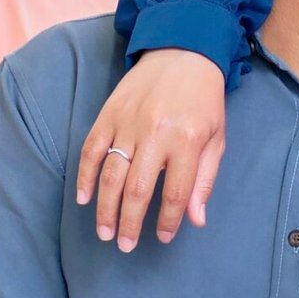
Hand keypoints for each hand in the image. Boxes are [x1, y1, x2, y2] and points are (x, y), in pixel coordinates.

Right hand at [76, 48, 227, 249]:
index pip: (176, 193)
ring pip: (110, 175)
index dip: (169, 221)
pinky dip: (84, 176)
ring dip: (105, 208)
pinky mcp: (109, 114)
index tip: (164, 238)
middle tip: (125, 245)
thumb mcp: (216, 138)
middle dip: (130, 223)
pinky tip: (82, 199)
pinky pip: (91, 150)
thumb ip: (204, 179)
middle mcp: (156, 134)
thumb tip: (196, 220)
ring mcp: (128, 123)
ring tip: (104, 232)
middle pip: (138, 190)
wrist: (182, 52)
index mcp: (187, 141)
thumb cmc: (204, 100)